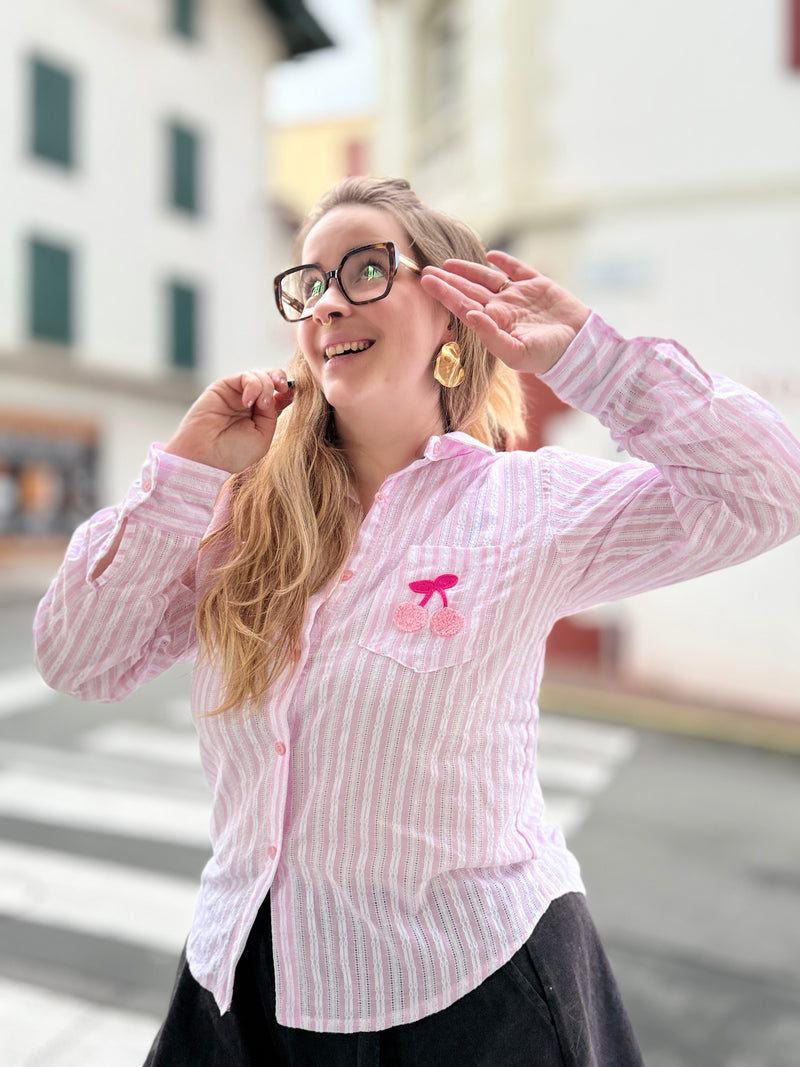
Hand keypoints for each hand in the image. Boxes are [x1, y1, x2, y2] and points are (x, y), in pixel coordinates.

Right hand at [164, 369, 293, 471]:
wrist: (206, 456)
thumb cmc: (233, 453)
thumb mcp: (263, 436)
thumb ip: (273, 414)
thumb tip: (281, 393)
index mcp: (261, 415)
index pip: (279, 394)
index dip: (287, 389)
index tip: (289, 392)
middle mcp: (250, 402)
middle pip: (270, 379)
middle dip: (279, 379)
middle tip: (281, 388)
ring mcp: (237, 394)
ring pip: (260, 375)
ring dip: (265, 386)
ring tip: (260, 404)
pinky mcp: (224, 387)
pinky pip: (245, 377)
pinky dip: (252, 385)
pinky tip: (247, 402)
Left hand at [420, 251, 590, 374]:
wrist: (580, 347)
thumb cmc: (546, 356)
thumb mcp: (516, 353)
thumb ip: (490, 336)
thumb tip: (469, 315)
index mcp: (495, 323)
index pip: (464, 304)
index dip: (445, 293)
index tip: (426, 282)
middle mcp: (503, 308)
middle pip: (470, 290)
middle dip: (448, 281)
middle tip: (425, 271)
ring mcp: (519, 295)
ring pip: (488, 278)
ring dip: (468, 269)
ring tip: (447, 263)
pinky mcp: (538, 285)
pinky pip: (517, 269)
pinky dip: (505, 262)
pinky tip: (491, 255)